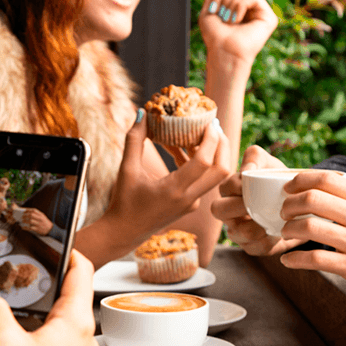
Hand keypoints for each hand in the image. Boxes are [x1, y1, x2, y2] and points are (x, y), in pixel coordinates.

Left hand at [22, 208, 53, 235]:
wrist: (50, 229)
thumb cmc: (45, 222)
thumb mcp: (43, 216)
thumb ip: (37, 214)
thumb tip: (28, 213)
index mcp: (41, 215)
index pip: (34, 210)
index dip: (28, 210)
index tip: (24, 211)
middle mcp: (40, 219)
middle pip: (31, 215)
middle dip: (25, 215)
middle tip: (22, 216)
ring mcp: (39, 224)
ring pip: (30, 221)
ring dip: (25, 220)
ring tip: (22, 221)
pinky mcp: (37, 229)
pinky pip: (30, 228)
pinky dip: (25, 227)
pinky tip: (23, 227)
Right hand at [104, 110, 230, 243]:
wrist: (125, 232)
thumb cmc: (124, 202)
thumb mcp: (127, 169)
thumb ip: (134, 140)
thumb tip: (141, 112)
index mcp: (175, 190)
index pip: (204, 162)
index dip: (210, 139)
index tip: (210, 121)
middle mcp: (189, 198)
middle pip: (221, 170)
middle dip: (222, 145)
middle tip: (214, 125)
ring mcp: (192, 203)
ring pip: (213, 175)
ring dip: (210, 153)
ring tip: (197, 132)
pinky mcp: (190, 204)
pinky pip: (201, 180)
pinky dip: (196, 162)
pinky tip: (180, 147)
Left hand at [199, 0, 277, 63]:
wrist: (222, 52)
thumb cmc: (215, 35)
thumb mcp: (210, 7)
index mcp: (240, 5)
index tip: (213, 9)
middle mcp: (252, 8)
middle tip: (221, 15)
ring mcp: (261, 12)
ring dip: (232, 3)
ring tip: (228, 20)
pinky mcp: (269, 18)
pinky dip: (240, 6)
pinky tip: (237, 20)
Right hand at [211, 145, 301, 255]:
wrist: (298, 203)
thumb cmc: (277, 180)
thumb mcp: (268, 163)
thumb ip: (255, 157)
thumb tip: (247, 170)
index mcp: (228, 190)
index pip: (225, 187)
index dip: (239, 186)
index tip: (257, 183)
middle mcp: (227, 212)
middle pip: (219, 210)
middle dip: (240, 207)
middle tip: (261, 203)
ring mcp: (237, 231)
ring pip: (238, 233)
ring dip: (258, 226)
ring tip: (274, 219)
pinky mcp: (250, 247)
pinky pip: (254, 248)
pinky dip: (269, 241)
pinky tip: (278, 232)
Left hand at [278, 172, 345, 298]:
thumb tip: (334, 183)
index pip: (325, 180)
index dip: (299, 181)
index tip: (289, 188)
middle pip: (311, 200)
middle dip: (288, 205)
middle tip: (283, 212)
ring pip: (308, 228)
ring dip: (288, 231)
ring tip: (285, 234)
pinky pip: (315, 260)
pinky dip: (294, 260)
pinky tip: (287, 260)